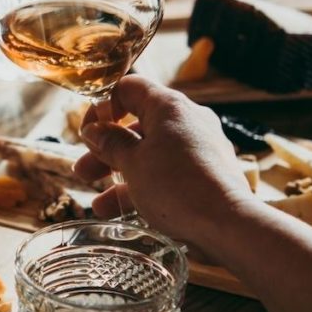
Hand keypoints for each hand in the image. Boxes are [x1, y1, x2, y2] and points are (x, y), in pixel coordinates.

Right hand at [74, 76, 251, 254]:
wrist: (228, 223)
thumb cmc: (177, 187)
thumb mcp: (133, 164)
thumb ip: (111, 143)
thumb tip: (95, 130)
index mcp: (169, 106)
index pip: (129, 88)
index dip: (102, 106)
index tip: (88, 131)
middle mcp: (188, 120)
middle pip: (138, 124)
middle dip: (107, 149)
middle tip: (84, 169)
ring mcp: (201, 146)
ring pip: (152, 152)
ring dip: (121, 173)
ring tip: (97, 200)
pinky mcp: (208, 172)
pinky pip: (169, 172)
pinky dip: (145, 187)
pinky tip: (121, 213)